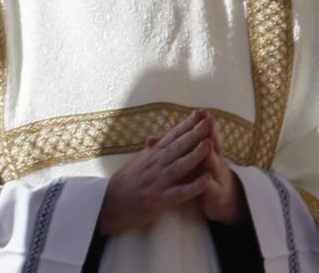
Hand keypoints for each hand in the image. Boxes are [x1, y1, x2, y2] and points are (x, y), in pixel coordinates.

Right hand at [98, 110, 214, 234]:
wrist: (108, 205)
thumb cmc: (127, 181)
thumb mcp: (139, 160)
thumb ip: (153, 149)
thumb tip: (163, 134)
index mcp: (152, 155)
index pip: (172, 136)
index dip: (187, 124)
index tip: (202, 112)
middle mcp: (155, 165)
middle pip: (177, 147)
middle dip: (194, 133)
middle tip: (210, 121)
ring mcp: (157, 182)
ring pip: (178, 166)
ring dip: (195, 155)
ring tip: (210, 144)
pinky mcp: (158, 200)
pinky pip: (178, 193)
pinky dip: (192, 187)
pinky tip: (206, 180)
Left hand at [199, 114, 248, 224]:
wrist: (224, 202)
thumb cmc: (206, 177)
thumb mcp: (199, 160)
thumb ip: (190, 146)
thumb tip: (174, 130)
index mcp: (210, 152)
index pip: (206, 135)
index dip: (203, 124)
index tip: (200, 110)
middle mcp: (216, 162)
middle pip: (214, 144)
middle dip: (210, 132)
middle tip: (208, 119)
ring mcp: (218, 177)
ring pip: (215, 164)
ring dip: (211, 155)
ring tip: (208, 144)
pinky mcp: (216, 195)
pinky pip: (212, 189)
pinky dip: (208, 184)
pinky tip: (206, 180)